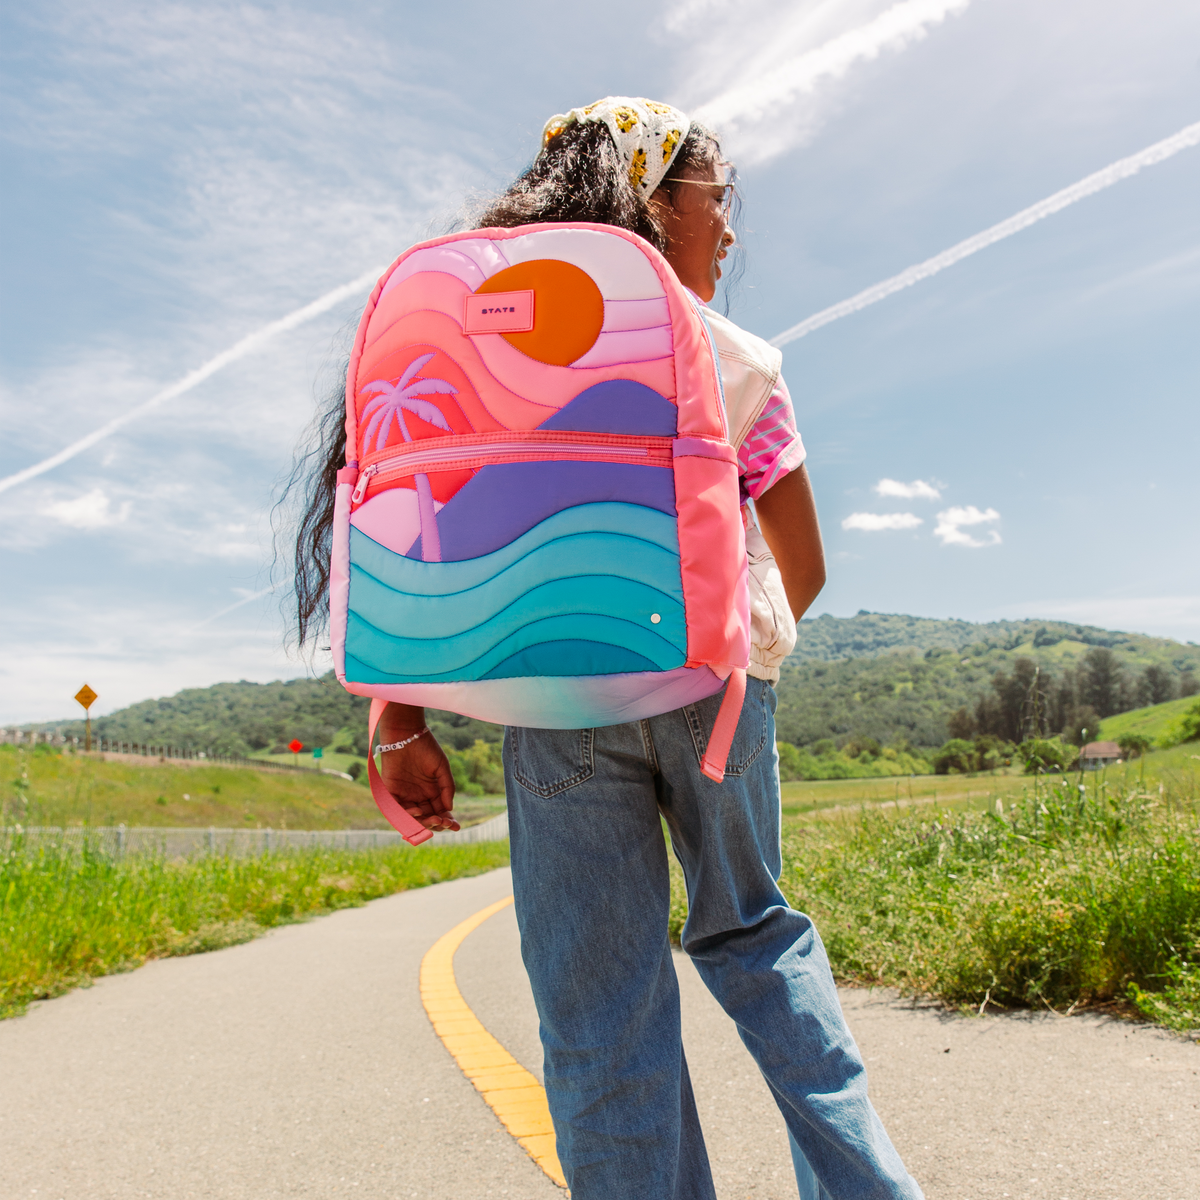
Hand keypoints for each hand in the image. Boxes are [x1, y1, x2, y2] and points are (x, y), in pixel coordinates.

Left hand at [378, 706, 459, 832]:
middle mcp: (417, 796)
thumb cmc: (426, 748)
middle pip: (427, 817)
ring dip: (424, 822)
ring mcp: (404, 795)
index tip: (457, 826)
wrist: (406, 734)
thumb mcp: (442, 768)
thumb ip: (447, 788)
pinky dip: (407, 814)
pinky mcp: (390, 792)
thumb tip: (449, 809)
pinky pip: (396, 809)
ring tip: (435, 819)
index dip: (447, 820)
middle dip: (437, 823)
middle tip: (445, 823)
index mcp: (430, 791)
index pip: (439, 811)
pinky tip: (419, 811)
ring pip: (413, 817)